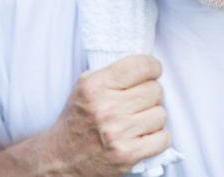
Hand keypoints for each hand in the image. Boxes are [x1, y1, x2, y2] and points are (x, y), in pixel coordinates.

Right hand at [41, 55, 170, 176]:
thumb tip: (142, 64)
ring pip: (161, 115)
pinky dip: (159, 139)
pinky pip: (164, 139)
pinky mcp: (127, 155)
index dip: (153, 67)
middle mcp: (106, 108)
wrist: (60, 159)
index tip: (153, 72)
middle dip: (152, 96)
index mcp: (95, 87)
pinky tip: (145, 137)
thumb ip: (109, 72)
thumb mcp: (83, 87)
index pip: (142, 66)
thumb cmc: (77, 120)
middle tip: (140, 103)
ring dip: (154, 119)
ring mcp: (117, 133)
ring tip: (139, 122)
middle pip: (156, 90)